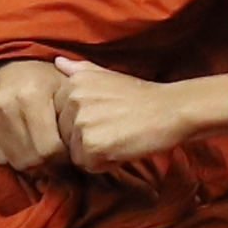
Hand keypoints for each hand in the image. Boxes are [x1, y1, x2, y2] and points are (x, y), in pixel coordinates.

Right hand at [0, 58, 75, 172]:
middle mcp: (5, 106)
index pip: (49, 149)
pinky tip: (25, 147)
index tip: (70, 156)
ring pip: (14, 162)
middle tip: (58, 161)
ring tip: (44, 155)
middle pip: (31, 159)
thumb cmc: (46, 78)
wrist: (9, 63)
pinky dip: (14, 158)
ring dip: (32, 165)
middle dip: (48, 166)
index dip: (63, 159)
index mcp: (32, 96)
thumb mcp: (67, 88)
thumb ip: (75, 116)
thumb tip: (81, 148)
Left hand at [53, 67, 227, 168]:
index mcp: (73, 82)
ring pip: (76, 153)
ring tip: (119, 139)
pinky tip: (122, 148)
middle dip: (88, 140)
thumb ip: (80, 70)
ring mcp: (81, 122)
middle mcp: (72, 99)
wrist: (170, 110)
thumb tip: (57, 61)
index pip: (61, 118)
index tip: (106, 119)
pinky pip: (88, 166)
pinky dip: (105, 164)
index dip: (84, 125)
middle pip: (66, 137)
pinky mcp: (92, 144)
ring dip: (96, 153)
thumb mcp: (108, 75)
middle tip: (115, 130)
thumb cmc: (142, 96)